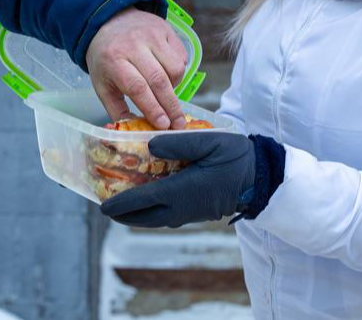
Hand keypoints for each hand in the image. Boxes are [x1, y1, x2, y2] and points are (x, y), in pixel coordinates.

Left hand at [85, 7, 187, 129]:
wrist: (107, 21)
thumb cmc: (105, 58)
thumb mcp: (102, 84)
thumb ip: (117, 109)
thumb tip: (134, 132)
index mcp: (113, 60)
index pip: (137, 87)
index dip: (153, 107)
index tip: (163, 125)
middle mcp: (133, 45)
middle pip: (159, 80)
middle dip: (171, 106)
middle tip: (178, 124)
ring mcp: (151, 34)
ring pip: (175, 68)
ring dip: (175, 86)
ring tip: (165, 92)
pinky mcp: (165, 28)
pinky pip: (181, 56)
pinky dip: (178, 71)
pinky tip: (167, 74)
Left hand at [99, 131, 255, 228]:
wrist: (260, 179)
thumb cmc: (234, 158)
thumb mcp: (206, 142)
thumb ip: (176, 142)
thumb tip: (148, 146)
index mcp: (179, 192)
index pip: (140, 202)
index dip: (118, 204)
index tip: (101, 205)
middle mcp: (179, 208)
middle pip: (142, 218)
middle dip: (122, 213)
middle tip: (105, 204)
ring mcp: (187, 214)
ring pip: (153, 219)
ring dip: (135, 214)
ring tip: (121, 202)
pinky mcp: (194, 213)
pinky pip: (164, 216)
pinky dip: (150, 211)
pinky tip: (146, 199)